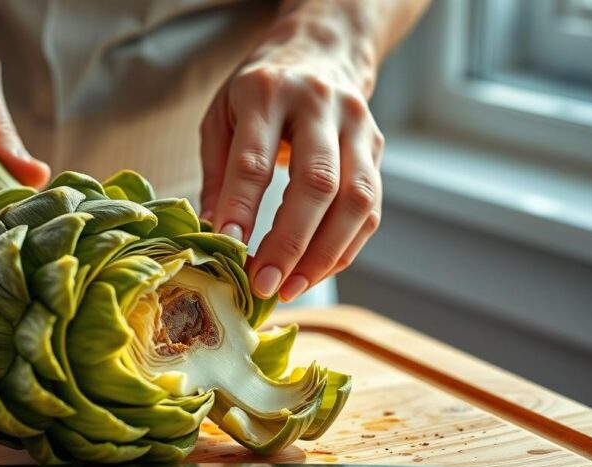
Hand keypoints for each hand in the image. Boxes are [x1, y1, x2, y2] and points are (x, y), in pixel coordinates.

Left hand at [200, 15, 383, 299]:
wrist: (317, 53)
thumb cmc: (257, 94)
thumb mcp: (221, 118)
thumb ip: (218, 173)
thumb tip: (215, 233)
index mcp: (268, 93)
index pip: (256, 159)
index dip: (242, 207)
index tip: (228, 247)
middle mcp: (320, 105)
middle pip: (317, 183)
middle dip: (290, 242)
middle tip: (264, 282)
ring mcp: (356, 126)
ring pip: (355, 200)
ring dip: (324, 254)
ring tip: (290, 287)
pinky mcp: (376, 148)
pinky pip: (370, 210)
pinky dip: (343, 249)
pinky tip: (314, 273)